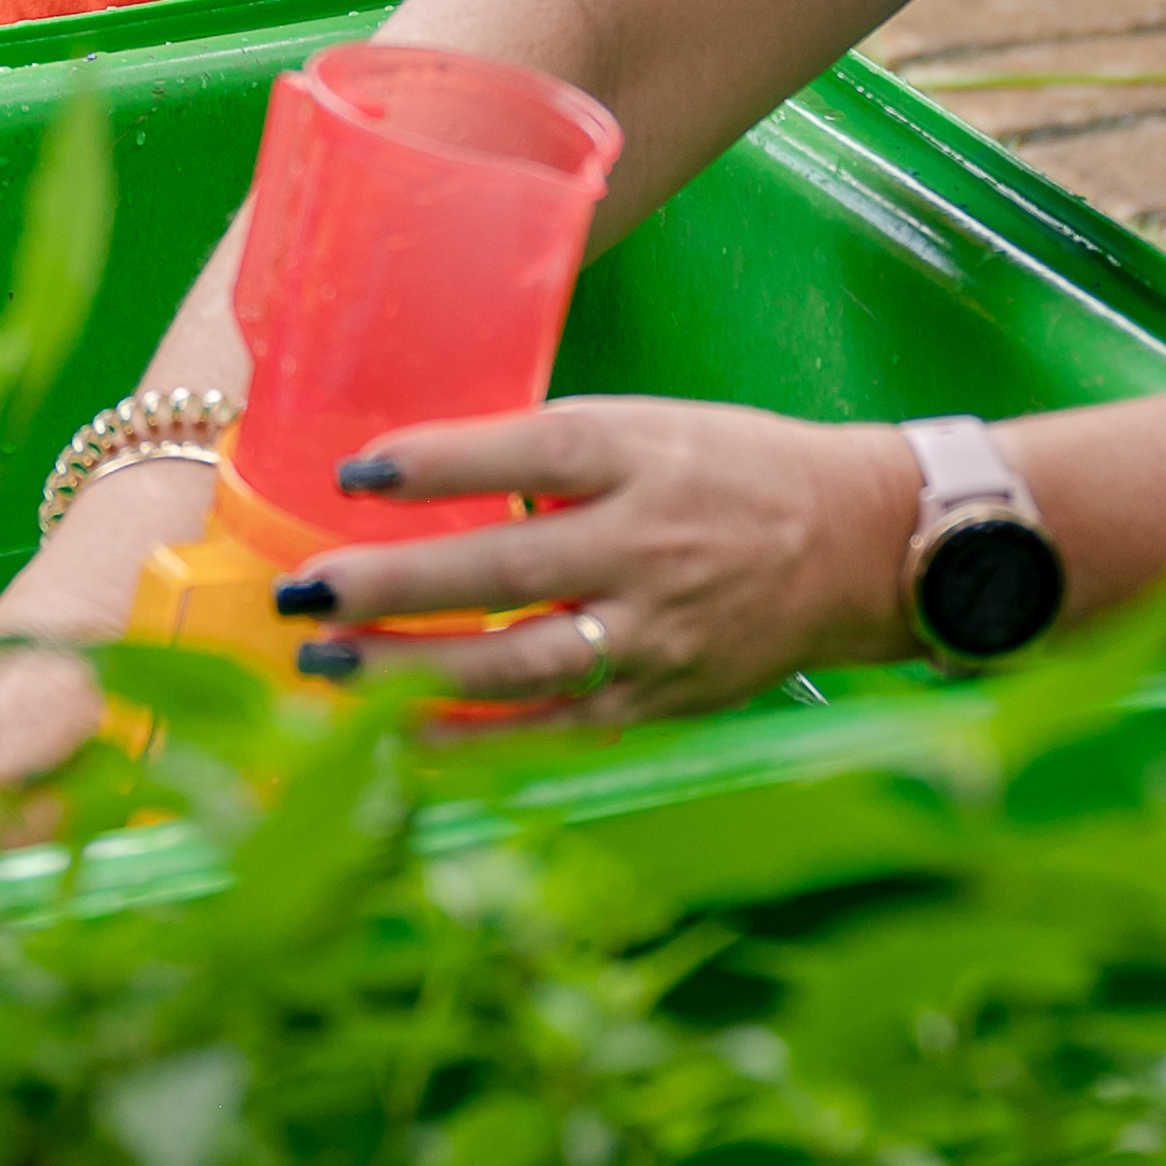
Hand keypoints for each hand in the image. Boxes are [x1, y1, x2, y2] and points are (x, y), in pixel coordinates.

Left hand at [266, 399, 927, 720]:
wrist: (860, 545)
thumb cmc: (733, 471)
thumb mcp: (649, 429)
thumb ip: (549, 457)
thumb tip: (420, 482)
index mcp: (638, 457)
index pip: (527, 457)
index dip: (439, 464)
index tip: (356, 472)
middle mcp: (644, 545)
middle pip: (504, 571)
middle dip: (394, 588)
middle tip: (306, 594)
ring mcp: (653, 631)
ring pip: (517, 663)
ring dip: (412, 671)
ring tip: (325, 668)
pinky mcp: (661, 697)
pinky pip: (554, 728)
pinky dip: (474, 736)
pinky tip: (399, 736)